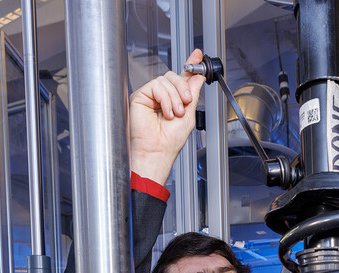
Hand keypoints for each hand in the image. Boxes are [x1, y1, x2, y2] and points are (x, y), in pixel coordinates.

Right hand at [129, 49, 204, 184]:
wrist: (157, 151)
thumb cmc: (169, 141)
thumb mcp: (188, 114)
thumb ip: (192, 93)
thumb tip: (198, 76)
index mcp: (174, 100)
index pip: (183, 78)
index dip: (191, 65)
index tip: (198, 55)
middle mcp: (162, 96)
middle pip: (175, 76)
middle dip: (183, 88)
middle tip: (185, 104)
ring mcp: (151, 95)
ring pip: (167, 79)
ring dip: (174, 98)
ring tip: (174, 114)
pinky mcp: (141, 95)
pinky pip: (157, 85)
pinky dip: (165, 98)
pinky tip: (165, 112)